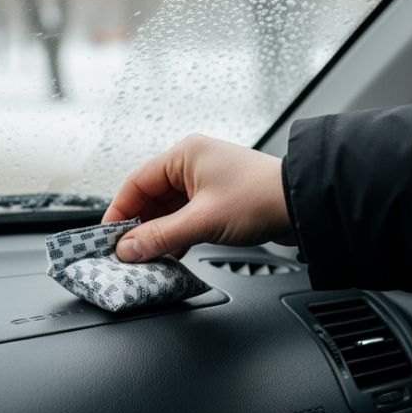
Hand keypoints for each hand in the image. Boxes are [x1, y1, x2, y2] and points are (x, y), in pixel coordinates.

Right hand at [103, 134, 296, 262]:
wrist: (305, 205)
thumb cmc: (261, 198)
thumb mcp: (203, 221)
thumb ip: (161, 237)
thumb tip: (128, 248)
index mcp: (185, 154)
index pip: (136, 183)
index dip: (118, 212)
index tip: (106, 238)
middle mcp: (193, 164)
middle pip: (150, 198)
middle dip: (138, 227)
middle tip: (125, 253)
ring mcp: (206, 182)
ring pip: (168, 210)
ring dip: (158, 234)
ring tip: (146, 257)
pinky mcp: (218, 200)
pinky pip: (185, 217)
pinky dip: (176, 235)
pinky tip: (172, 253)